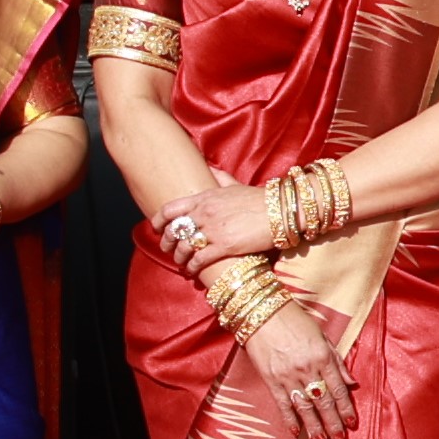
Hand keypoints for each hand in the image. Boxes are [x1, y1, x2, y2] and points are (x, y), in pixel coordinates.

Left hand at [150, 182, 275, 267]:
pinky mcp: (224, 246)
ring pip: (184, 247)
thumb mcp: (235, 184)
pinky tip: (193, 270)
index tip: (156, 228)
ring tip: (181, 262)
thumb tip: (208, 167)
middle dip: (166, 242)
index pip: (170, 209)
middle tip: (167, 249)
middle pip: (173, 230)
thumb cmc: (259, 198)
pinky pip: (199, 259)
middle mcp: (205, 213)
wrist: (281, 210)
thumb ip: (219, 177)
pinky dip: (192, 266)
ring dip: (179, 257)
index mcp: (205, 197)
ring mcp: (213, 230)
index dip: (158, 220)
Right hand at [238, 296, 357, 438]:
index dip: (346, 408)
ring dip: (314, 427)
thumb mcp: (322, 336)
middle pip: (323, 402)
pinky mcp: (271, 379)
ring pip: (304, 407)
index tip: (352, 423)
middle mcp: (307, 369)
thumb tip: (352, 382)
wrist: (262, 312)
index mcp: (322, 357)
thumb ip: (337, 361)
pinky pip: (282, 404)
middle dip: (333, 423)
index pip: (338, 389)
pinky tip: (296, 432)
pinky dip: (289, 419)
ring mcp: (288, 376)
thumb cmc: (295, 321)